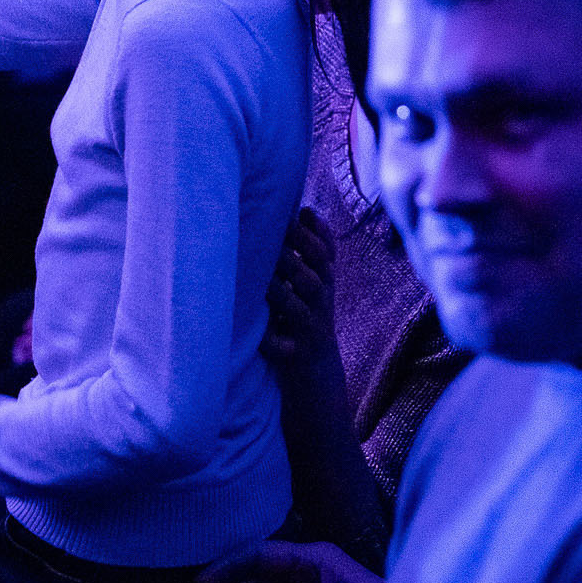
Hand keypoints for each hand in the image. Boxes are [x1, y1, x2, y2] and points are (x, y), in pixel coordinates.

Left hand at [264, 209, 342, 387]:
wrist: (317, 373)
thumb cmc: (308, 316)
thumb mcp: (316, 282)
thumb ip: (312, 249)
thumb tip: (306, 208)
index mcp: (323, 283)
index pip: (325, 255)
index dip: (315, 235)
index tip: (301, 213)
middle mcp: (319, 305)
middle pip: (313, 277)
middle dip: (296, 257)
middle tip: (276, 235)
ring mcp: (308, 331)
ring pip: (297, 309)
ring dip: (280, 292)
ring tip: (263, 277)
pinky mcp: (295, 356)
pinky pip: (283, 348)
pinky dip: (269, 340)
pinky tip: (256, 331)